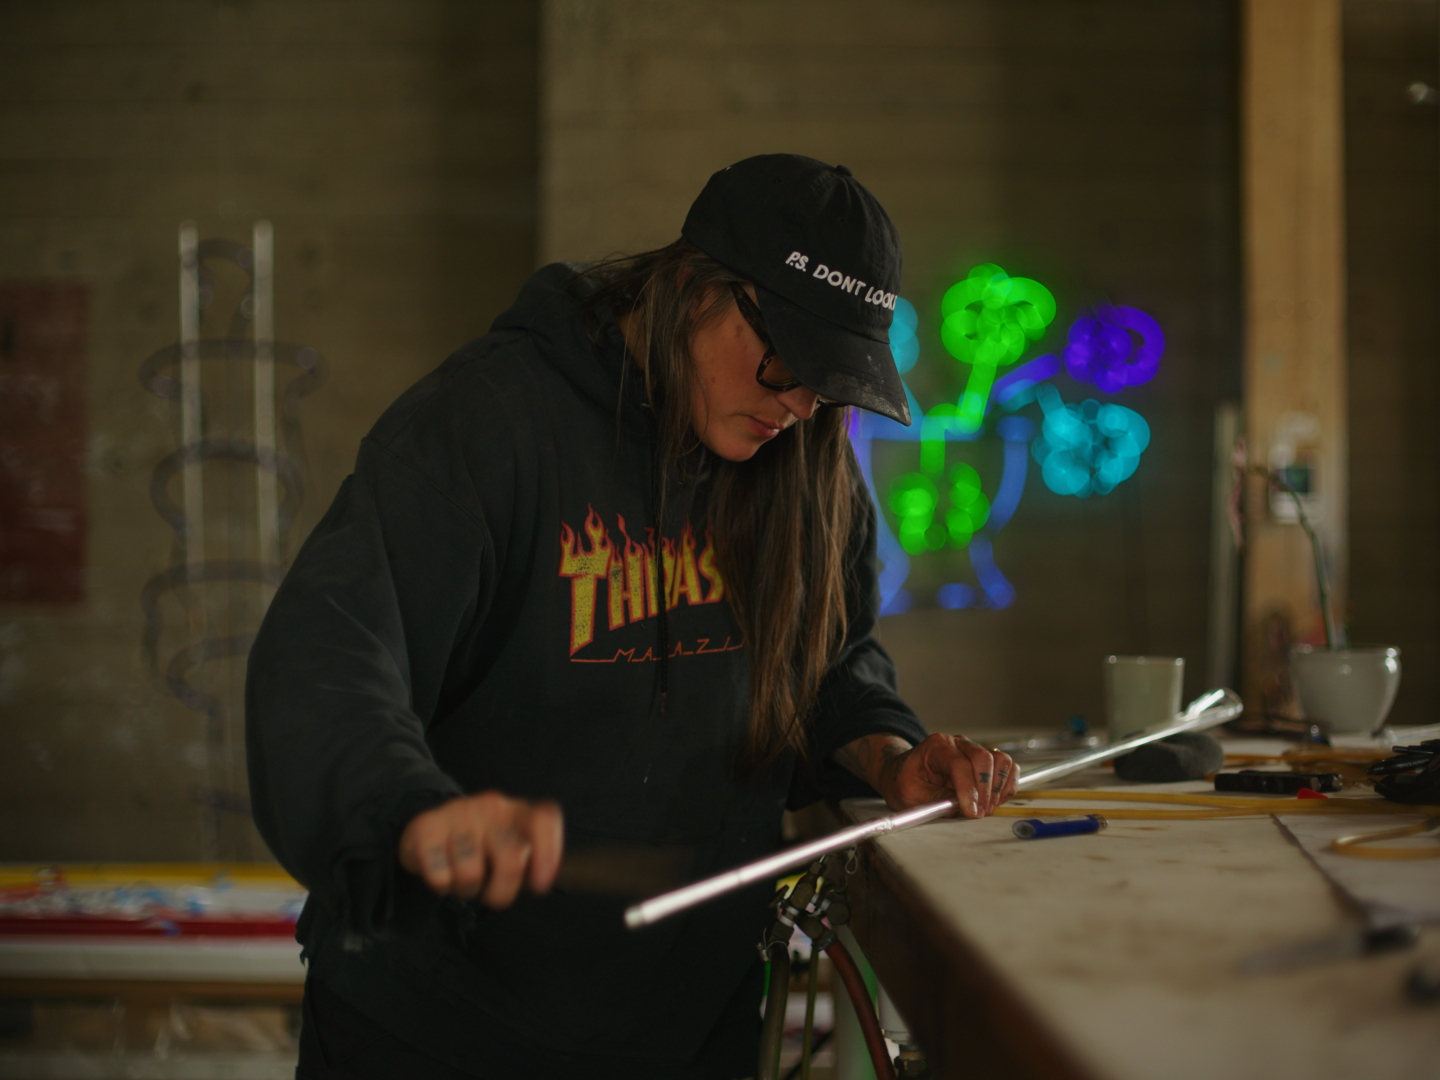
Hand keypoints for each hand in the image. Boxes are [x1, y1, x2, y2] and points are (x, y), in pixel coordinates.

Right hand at [397, 792, 563, 906]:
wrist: (428, 828)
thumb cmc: (477, 844)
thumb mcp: (509, 845)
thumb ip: (531, 860)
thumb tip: (543, 880)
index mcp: (518, 810)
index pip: (545, 820)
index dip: (549, 853)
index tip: (540, 884)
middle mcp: (492, 806)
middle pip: (511, 860)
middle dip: (501, 891)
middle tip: (490, 890)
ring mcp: (459, 813)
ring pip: (471, 874)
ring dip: (466, 888)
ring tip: (462, 875)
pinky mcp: (427, 827)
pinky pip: (440, 877)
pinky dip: (441, 885)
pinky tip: (442, 870)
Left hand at [836, 733, 1018, 818]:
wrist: (903, 773)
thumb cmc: (904, 780)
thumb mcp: (909, 793)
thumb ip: (934, 799)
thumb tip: (960, 807)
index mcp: (936, 746)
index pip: (959, 764)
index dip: (968, 790)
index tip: (971, 812)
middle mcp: (958, 744)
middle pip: (983, 758)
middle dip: (985, 790)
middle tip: (979, 812)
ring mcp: (973, 750)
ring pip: (1000, 760)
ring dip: (998, 787)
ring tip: (987, 807)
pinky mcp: (985, 761)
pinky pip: (1006, 768)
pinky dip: (1007, 785)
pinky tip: (995, 800)